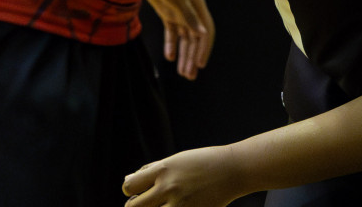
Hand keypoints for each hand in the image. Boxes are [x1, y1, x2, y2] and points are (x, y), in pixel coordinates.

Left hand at [124, 147, 244, 206]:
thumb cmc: (204, 163)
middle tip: (146, 205)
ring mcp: (180, 204)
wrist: (234, 170)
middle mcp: (169, 187)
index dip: (130, 191)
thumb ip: (152, 170)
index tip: (138, 192)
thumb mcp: (177, 160)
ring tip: (161, 205)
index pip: (129, 186)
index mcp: (164, 170)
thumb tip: (128, 182)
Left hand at [141, 0, 214, 79]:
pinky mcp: (167, 13)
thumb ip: (188, 15)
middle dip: (192, 57)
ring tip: (182, 73)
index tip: (200, 65)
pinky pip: (172, 33)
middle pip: (195, 39)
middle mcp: (191, 11)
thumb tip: (203, 33)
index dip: (204, 49)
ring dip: (183, 55)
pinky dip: (171, 45)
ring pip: (184, 38)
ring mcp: (179, 12)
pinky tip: (169, 57)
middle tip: (189, 76)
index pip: (206, 32)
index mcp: (197, 6)